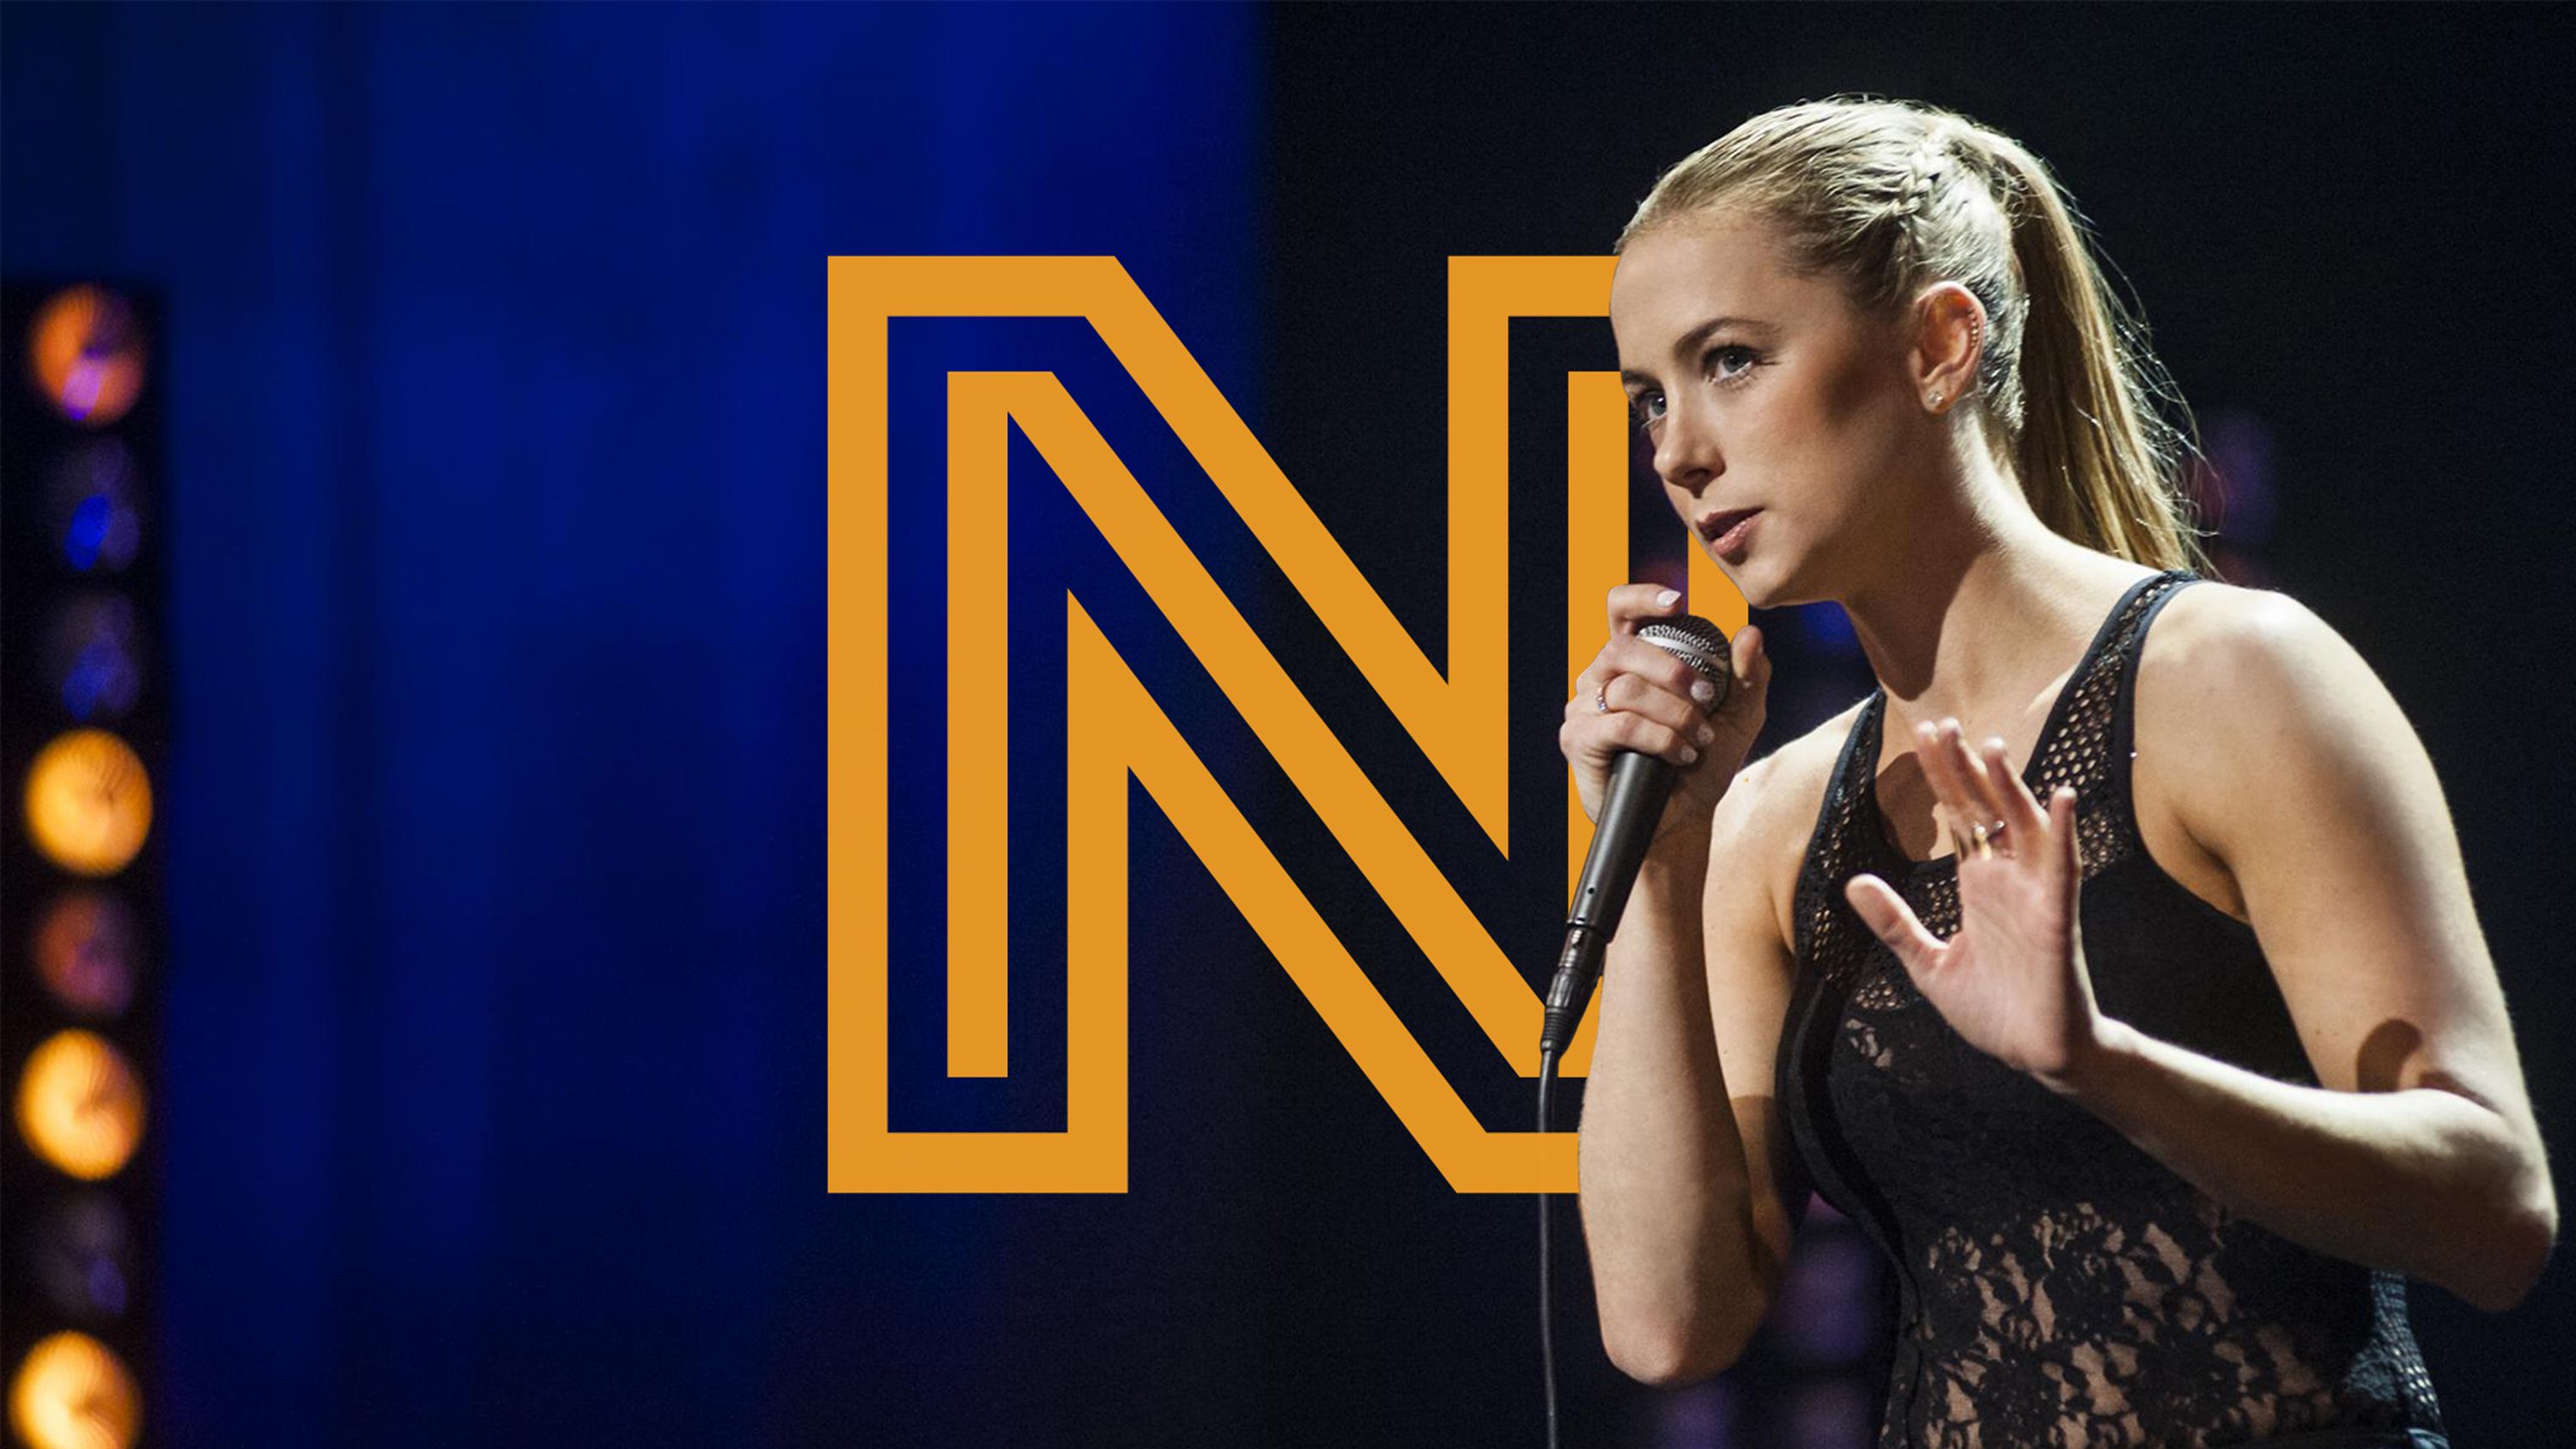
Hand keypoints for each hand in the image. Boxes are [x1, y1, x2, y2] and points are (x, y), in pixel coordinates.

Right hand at [1560, 584, 1769, 848]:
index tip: (1677, 603)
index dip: (1642, 598)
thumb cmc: (1703, 762)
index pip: (1622, 612)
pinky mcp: (1578, 740)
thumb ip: (1748, 675)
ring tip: (1699, 739)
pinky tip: (1680, 755)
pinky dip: (1658, 737)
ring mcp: (1585, 708)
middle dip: (1671, 670)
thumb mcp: (1739, 716)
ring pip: (1625, 688)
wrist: (1683, 817)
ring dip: (1673, 713)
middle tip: (1705, 697)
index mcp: (1633, 661)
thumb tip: (1750, 634)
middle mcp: (1601, 677)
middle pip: (1624, 648)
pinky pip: (1619, 724)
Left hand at [1841, 720, 2111, 1087]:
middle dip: (1966, 769)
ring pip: (2025, 827)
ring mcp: (2035, 895)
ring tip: (1992, 747)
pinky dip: (2062, 832)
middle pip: (1986, 810)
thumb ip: (1894, 922)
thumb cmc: (1990, 1008)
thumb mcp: (1926, 963)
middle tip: (1943, 723)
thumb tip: (1852, 880)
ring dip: (2011, 787)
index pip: (1959, 817)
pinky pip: (2063, 868)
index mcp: (1978, 885)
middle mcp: (2008, 880)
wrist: (2033, 1054)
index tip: (1924, 736)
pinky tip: (2059, 796)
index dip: (1944, 778)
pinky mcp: (2056, 918)